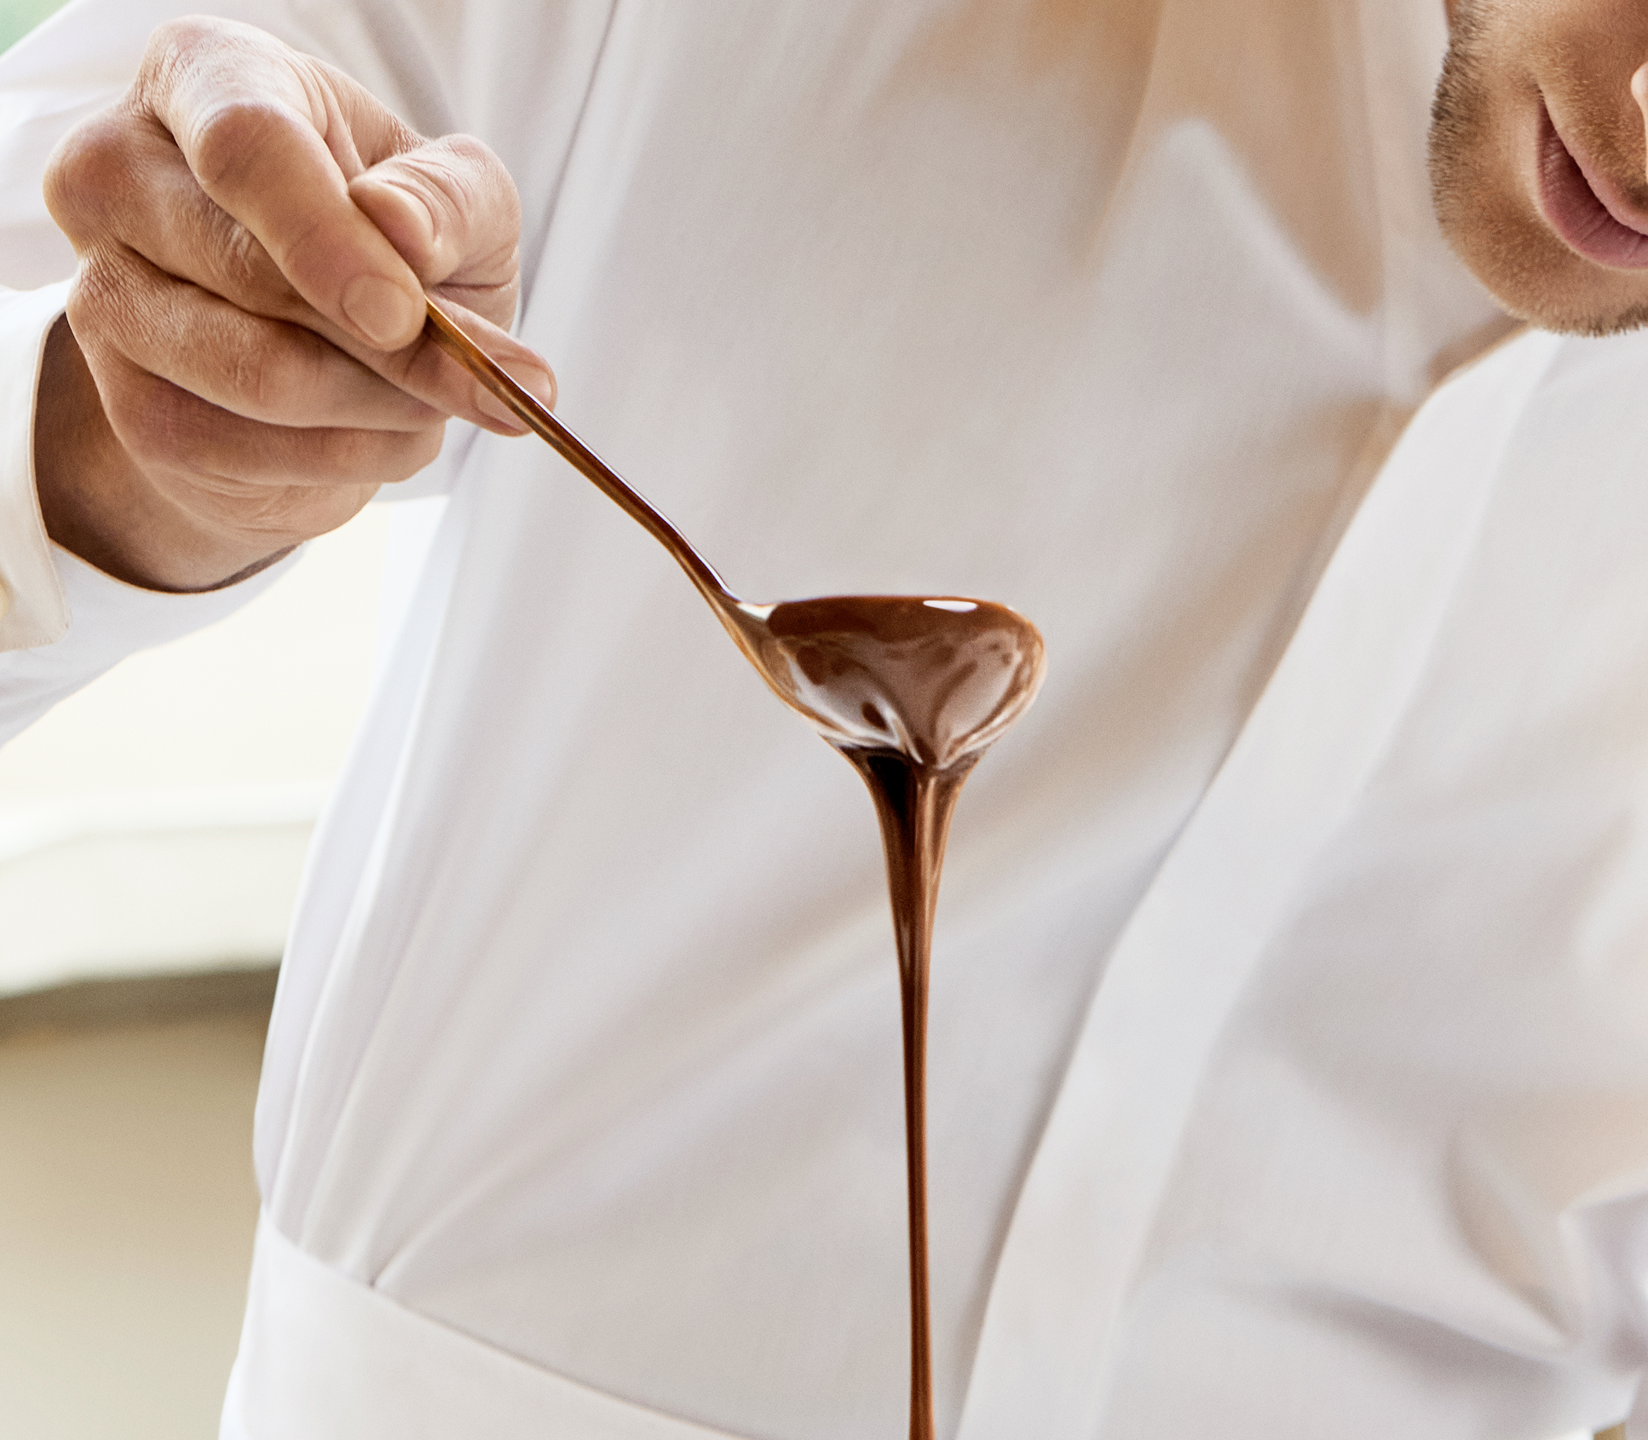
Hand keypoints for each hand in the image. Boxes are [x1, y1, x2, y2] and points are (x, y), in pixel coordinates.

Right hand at [35, 15, 554, 591]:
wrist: (330, 347)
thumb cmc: (395, 243)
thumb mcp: (461, 203)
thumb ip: (453, 201)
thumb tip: (401, 226)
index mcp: (206, 77)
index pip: (247, 150)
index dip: (327, 240)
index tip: (404, 313)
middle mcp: (118, 172)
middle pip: (259, 283)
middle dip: (399, 351)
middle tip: (490, 384)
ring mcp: (104, 293)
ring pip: (263, 380)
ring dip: (385, 408)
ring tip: (431, 396)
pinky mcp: (127, 405)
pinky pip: (254, 453)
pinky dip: (352, 457)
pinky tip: (379, 429)